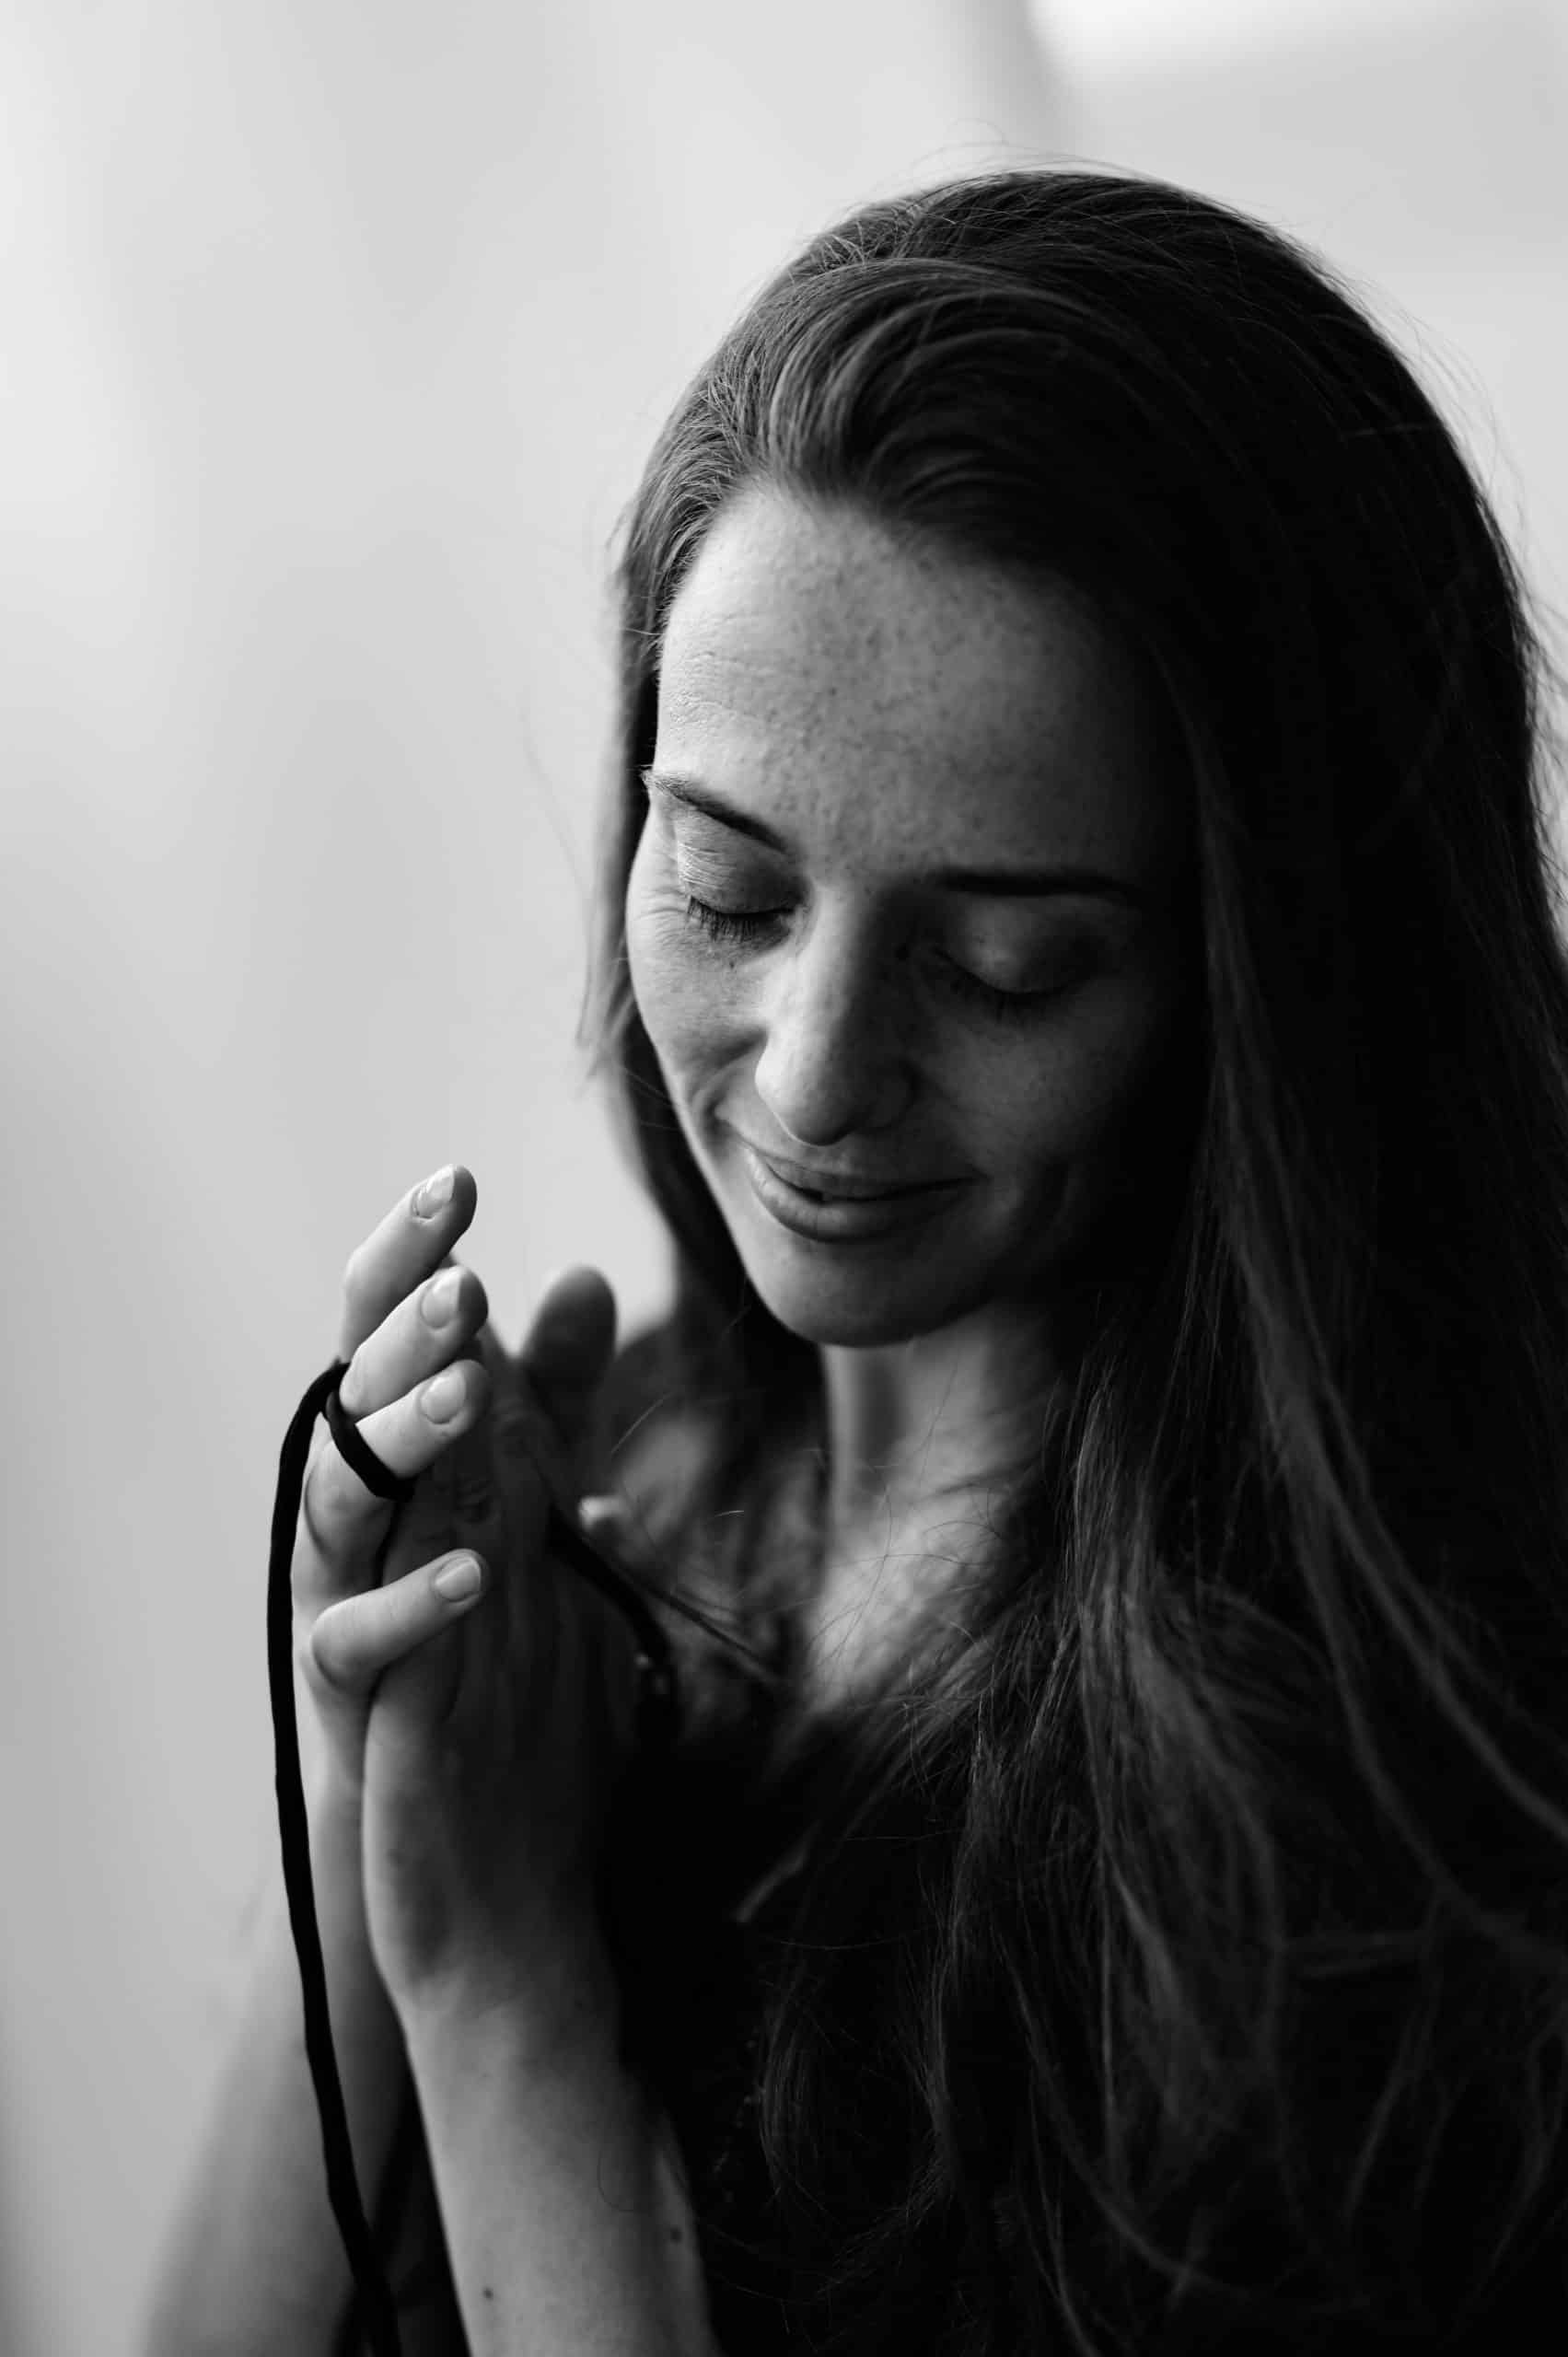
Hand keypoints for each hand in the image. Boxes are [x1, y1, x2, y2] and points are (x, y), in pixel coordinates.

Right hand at [291, 1163, 498, 1814]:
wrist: (448, 1818)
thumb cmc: (475, 1630)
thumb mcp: (531, 1494)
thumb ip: (554, 1397)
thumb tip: (582, 1276)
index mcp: (392, 1445)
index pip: (388, 1326)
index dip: (413, 1253)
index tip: (457, 1178)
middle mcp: (349, 1505)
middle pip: (352, 1393)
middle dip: (402, 1332)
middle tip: (463, 1280)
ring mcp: (333, 1592)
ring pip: (341, 1499)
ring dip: (403, 1443)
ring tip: (468, 1395)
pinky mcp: (344, 1694)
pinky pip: (354, 1638)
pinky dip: (409, 1602)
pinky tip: (471, 1572)